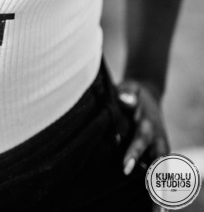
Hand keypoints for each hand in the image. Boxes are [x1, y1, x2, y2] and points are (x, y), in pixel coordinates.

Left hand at [116, 80, 169, 211]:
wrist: (146, 93)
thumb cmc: (131, 93)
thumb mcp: (129, 89)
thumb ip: (127, 94)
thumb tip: (124, 98)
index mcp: (147, 124)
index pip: (141, 139)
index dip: (134, 153)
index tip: (125, 168)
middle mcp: (157, 139)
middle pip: (158, 163)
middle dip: (155, 184)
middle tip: (153, 204)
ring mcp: (160, 148)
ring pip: (162, 173)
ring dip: (161, 193)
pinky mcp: (159, 155)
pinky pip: (161, 174)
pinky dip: (161, 190)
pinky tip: (159, 209)